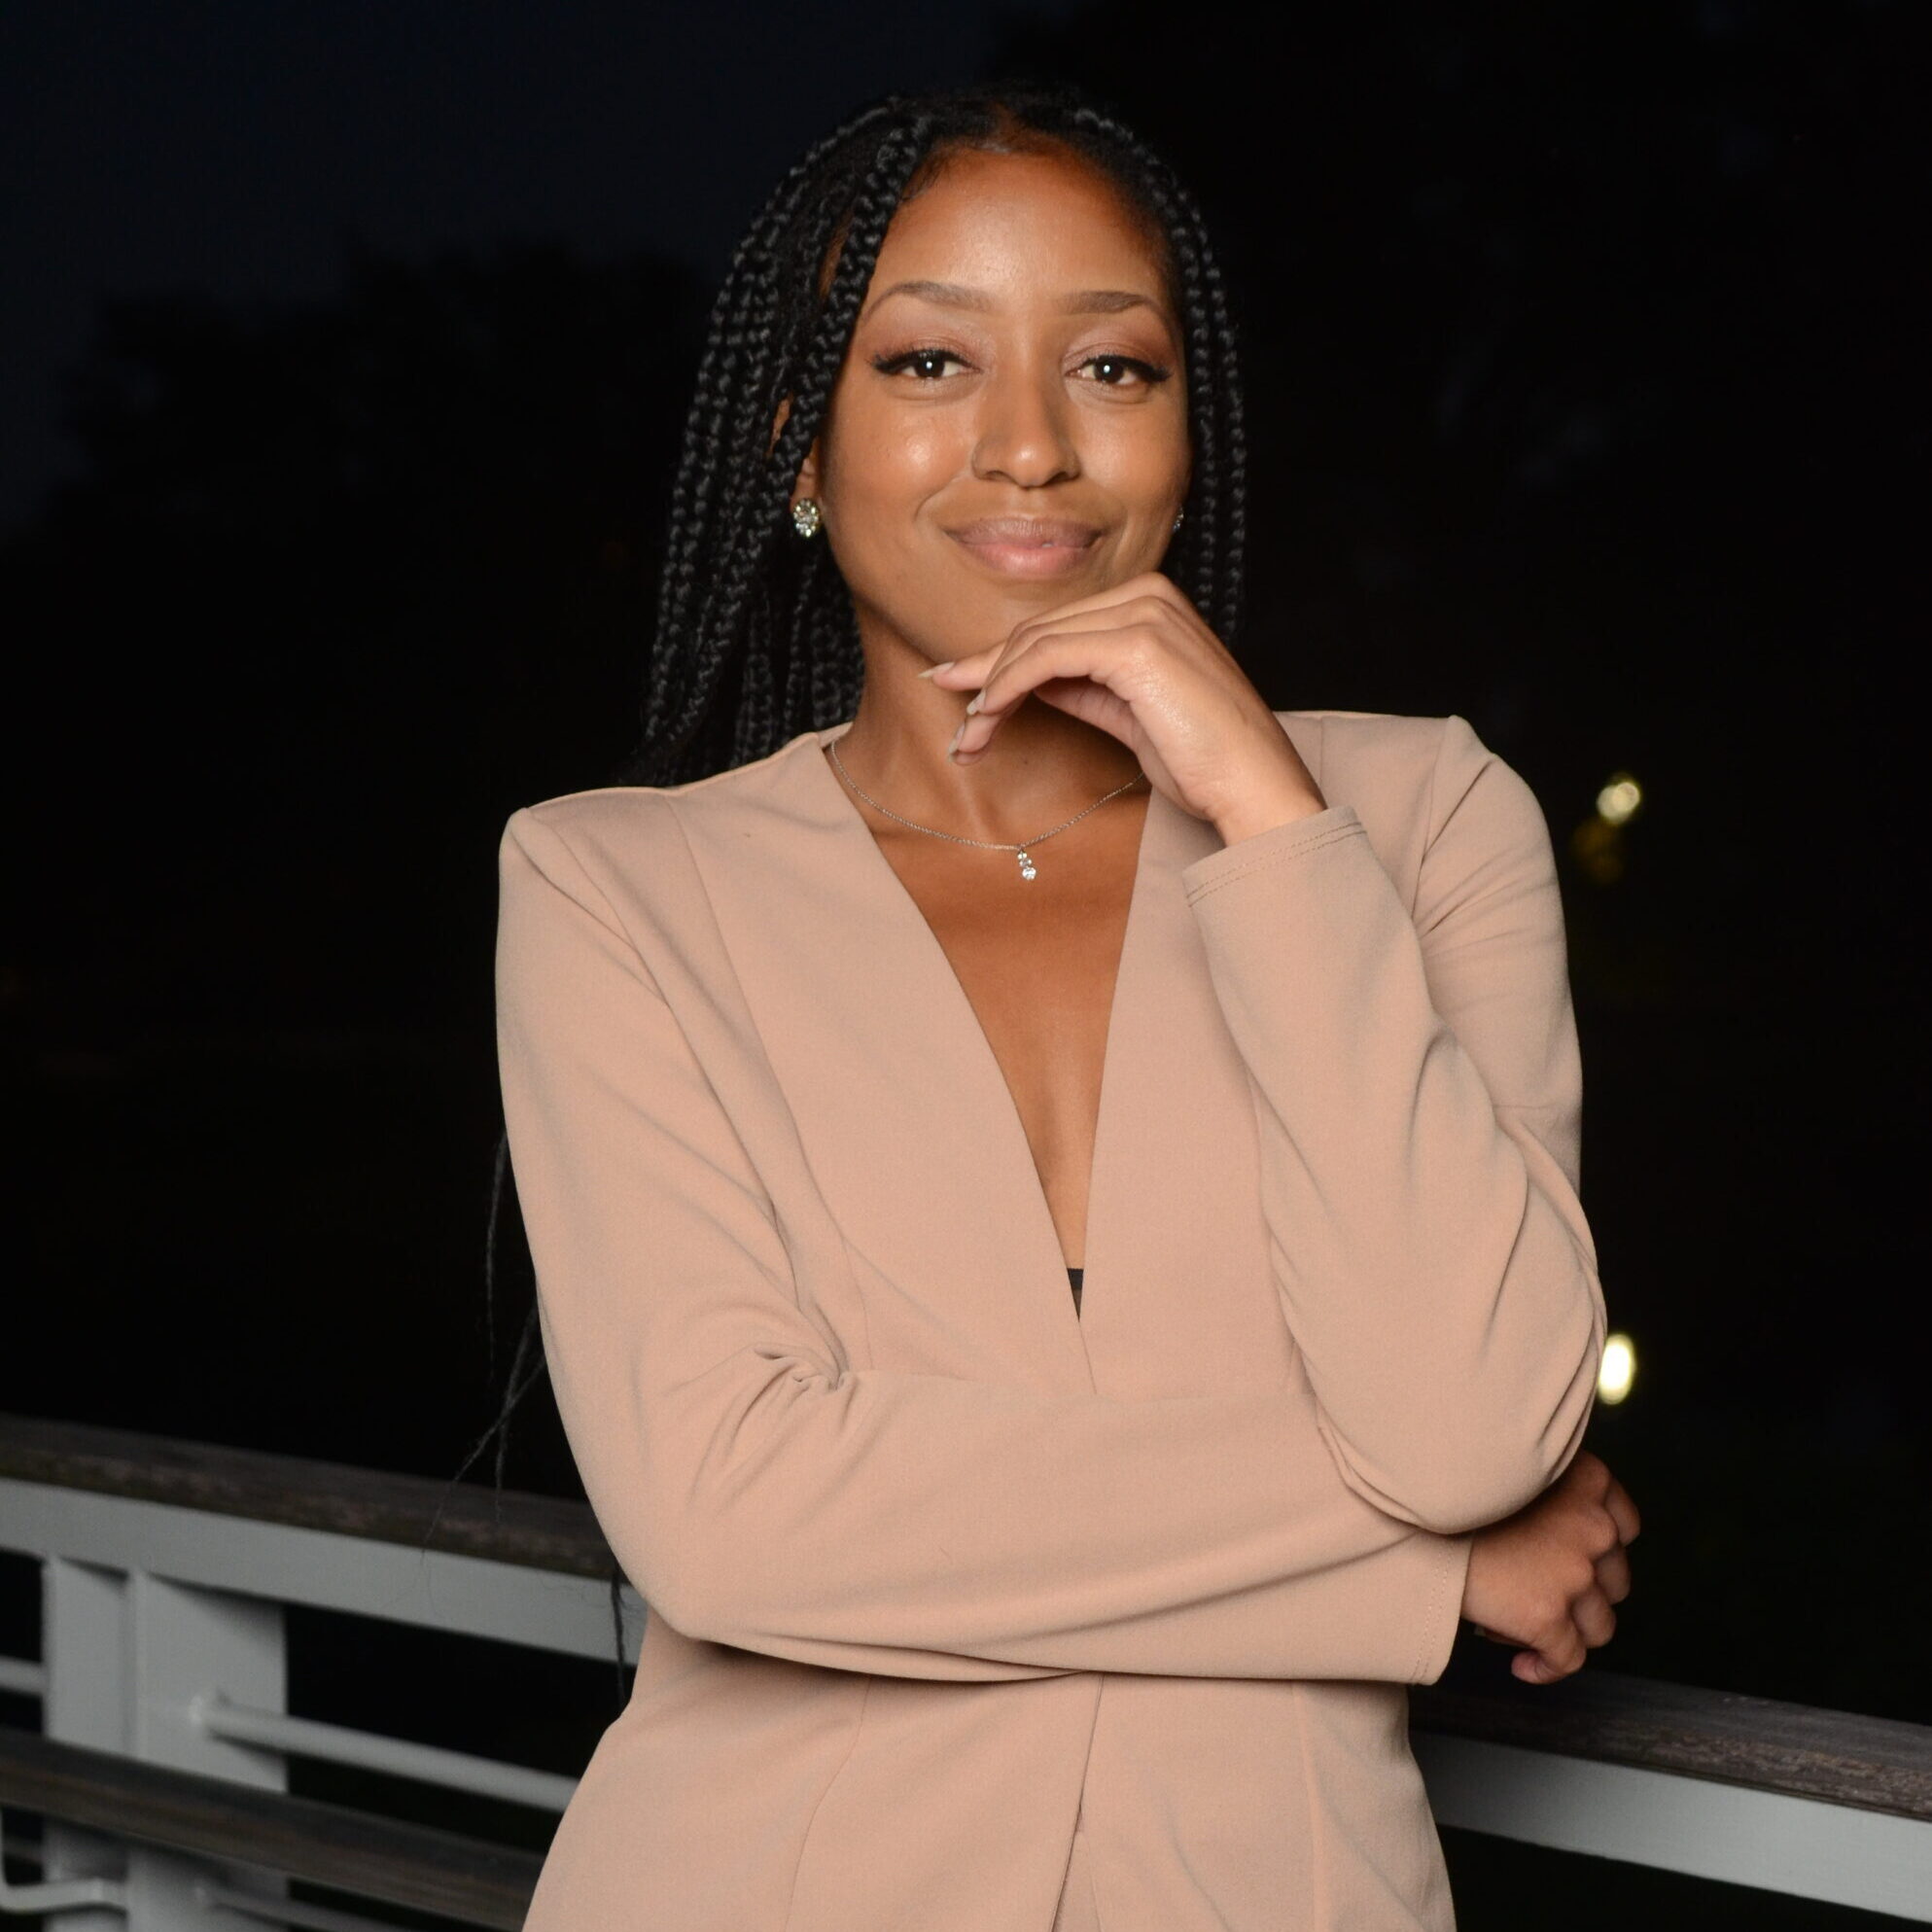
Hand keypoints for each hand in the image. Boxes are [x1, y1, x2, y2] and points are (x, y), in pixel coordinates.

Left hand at [924, 572, 1324, 839]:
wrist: (1254, 786)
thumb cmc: (1203, 760)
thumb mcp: (1130, 713)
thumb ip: (1083, 686)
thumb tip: (1028, 682)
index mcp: (1154, 602)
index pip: (1057, 626)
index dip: (1001, 662)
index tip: (961, 693)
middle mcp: (1150, 595)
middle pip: (1039, 630)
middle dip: (985, 677)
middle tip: (958, 729)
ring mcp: (1145, 615)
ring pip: (1035, 642)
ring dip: (989, 691)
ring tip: (968, 739)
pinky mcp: (1136, 645)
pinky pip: (1045, 658)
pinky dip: (1006, 688)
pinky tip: (988, 718)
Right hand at [1460, 1449, 1640, 1684]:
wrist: (1408, 1516)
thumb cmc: (1446, 1493)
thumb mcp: (1511, 1470)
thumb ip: (1548, 1493)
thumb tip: (1553, 1544)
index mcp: (1586, 1478)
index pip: (1624, 1525)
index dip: (1599, 1551)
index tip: (1574, 1562)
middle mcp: (1592, 1525)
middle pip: (1614, 1580)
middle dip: (1580, 1595)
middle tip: (1533, 1593)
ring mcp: (1574, 1573)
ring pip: (1598, 1626)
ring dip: (1564, 1631)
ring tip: (1518, 1625)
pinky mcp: (1547, 1616)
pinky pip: (1567, 1660)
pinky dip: (1547, 1668)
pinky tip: (1522, 1666)